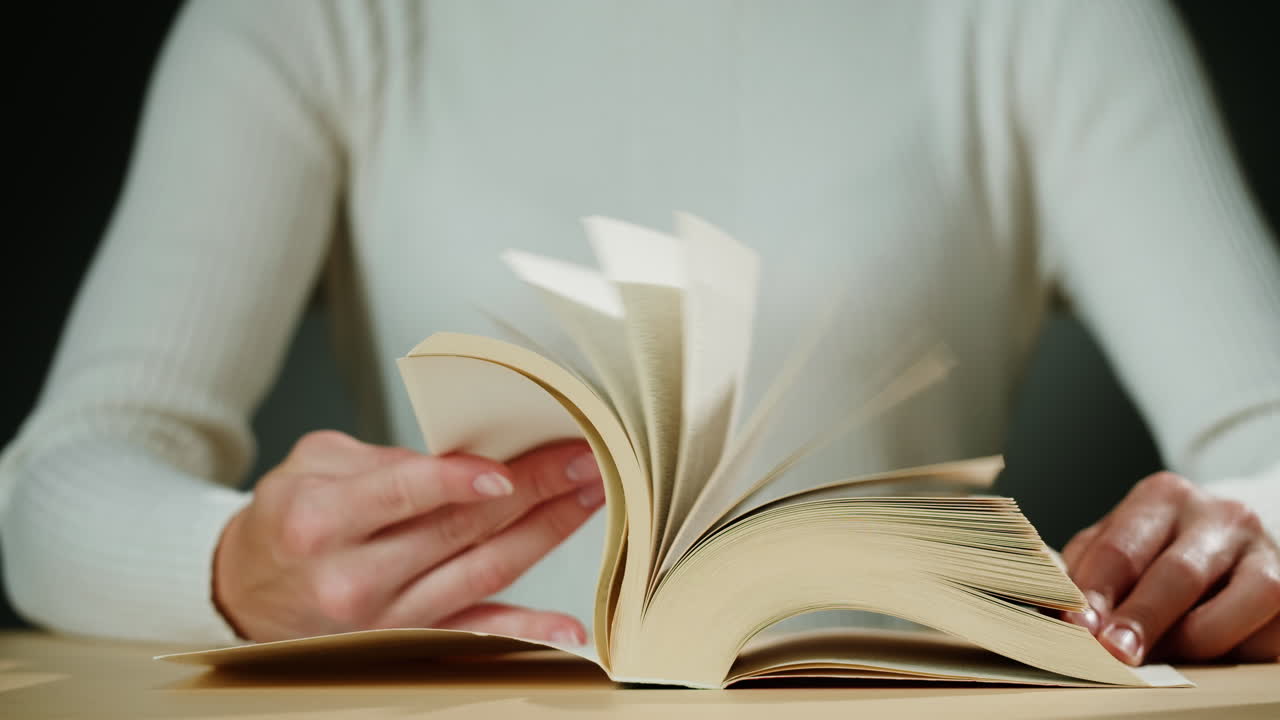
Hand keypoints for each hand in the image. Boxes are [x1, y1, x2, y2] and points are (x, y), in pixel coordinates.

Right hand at [213, 430, 604, 644]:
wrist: (244, 595)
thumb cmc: (284, 522)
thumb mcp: (310, 467)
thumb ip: (382, 459)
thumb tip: (462, 456)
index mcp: (322, 521)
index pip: (402, 495)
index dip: (457, 481)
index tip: (507, 470)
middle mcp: (354, 578)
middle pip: (460, 529)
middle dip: (533, 489)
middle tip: (584, 458)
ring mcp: (385, 620)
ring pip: (482, 573)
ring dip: (545, 533)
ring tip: (589, 497)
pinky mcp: (407, 644)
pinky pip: (475, 638)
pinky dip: (523, 633)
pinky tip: (567, 627)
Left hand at [1061, 471, 1279, 664]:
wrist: (1236, 543)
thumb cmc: (1163, 548)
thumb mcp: (1121, 543)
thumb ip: (1089, 570)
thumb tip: (1058, 613)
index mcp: (1163, 497)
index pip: (1120, 549)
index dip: (1095, 593)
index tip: (1076, 627)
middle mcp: (1218, 515)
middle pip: (1176, 575)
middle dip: (1141, 619)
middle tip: (1114, 653)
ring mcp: (1262, 551)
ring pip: (1229, 605)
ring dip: (1184, 644)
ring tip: (1157, 664)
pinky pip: (1262, 633)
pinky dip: (1230, 651)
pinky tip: (1205, 659)